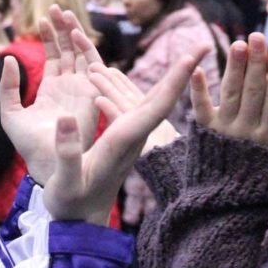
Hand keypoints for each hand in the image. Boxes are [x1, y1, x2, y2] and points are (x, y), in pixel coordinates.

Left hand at [0, 5, 103, 184]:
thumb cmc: (29, 146)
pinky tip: (74, 33)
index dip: (50, 37)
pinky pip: (92, 66)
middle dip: (63, 28)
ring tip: (63, 12)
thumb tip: (7, 59)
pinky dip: (86, 48)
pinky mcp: (91, 94)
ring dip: (74, 33)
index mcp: (53, 90)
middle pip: (70, 50)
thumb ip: (7, 87)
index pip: (55, 57)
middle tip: (55, 7)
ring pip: (82, 53)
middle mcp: (70, 87)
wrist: (49, 165)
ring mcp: (82, 89)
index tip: (41, 18)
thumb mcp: (10, 114)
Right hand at [44, 46, 207, 223]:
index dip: (175, 81)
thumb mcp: (66, 180)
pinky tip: (128, 73)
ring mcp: (129, 135)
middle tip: (202, 45)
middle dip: (182, 71)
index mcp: (125, 140)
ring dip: (165, 75)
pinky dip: (131, 84)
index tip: (192, 58)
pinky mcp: (122, 136)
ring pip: (148, 99)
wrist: (80, 222)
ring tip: (183, 52)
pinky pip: (132, 105)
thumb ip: (66, 151)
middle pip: (162, 98)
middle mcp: (133, 135)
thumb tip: (65, 116)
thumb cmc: (72, 204)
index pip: (156, 106)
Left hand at [190, 33, 267, 155]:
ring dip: (234, 68)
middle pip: (252, 92)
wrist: (232, 206)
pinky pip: (199, 110)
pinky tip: (196, 70)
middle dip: (256, 63)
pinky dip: (197, 91)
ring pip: (230, 94)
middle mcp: (246, 133)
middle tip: (257, 37)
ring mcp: (224, 132)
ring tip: (238, 44)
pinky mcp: (204, 134)